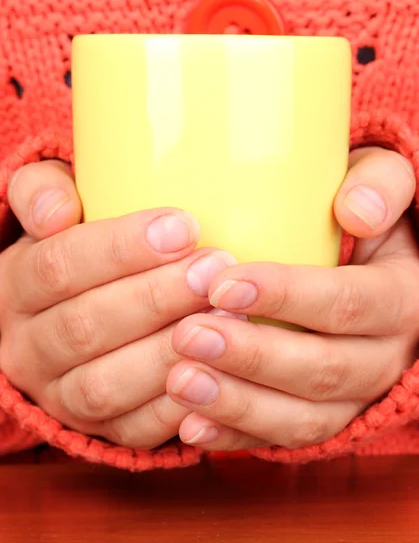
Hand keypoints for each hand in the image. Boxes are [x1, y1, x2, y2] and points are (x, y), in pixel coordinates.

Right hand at [0, 160, 235, 448]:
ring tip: (229, 316)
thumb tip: (56, 213)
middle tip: (215, 269)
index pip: (59, 266)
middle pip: (86, 327)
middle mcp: (30, 349)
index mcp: (18, 289)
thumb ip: (45, 191)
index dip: (122, 247)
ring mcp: (62, 397)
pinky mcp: (101, 430)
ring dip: (171, 351)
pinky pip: (135, 430)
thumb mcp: (50, 210)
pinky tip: (220, 370)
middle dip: (158, 297)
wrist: (63, 323)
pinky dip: (178, 404)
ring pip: (106, 385)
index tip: (185, 226)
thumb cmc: (76, 254)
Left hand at [166, 148, 418, 450]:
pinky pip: (283, 440)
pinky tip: (190, 426)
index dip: (287, 296)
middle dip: (252, 357)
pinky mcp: (323, 417)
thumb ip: (380, 184)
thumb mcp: (383, 188)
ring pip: (303, 418)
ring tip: (179, 382)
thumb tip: (357, 211)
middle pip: (322, 369)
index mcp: (400, 299)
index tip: (223, 285)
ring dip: (237, 404)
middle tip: (188, 335)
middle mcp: (384, 357)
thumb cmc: (362, 225)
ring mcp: (354, 396)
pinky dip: (236, 436)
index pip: (347, 303)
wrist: (370, 278)